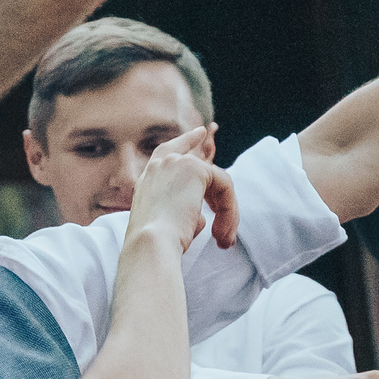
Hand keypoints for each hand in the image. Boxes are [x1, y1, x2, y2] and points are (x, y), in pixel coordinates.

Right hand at [124, 127, 236, 252]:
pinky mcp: (195, 169)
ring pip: (216, 183)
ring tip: (224, 241)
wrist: (150, 244)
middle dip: (220, 184)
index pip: (168, 152)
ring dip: (226, 213)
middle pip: (198, 163)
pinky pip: (225, 187)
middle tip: (230, 209)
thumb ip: (182, 212)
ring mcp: (176, 163)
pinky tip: (223, 234)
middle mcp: (159, 166)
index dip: (187, 141)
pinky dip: (229, 212)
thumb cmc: (155, 246)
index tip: (202, 132)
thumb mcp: (166, 225)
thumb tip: (202, 217)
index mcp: (148, 180)